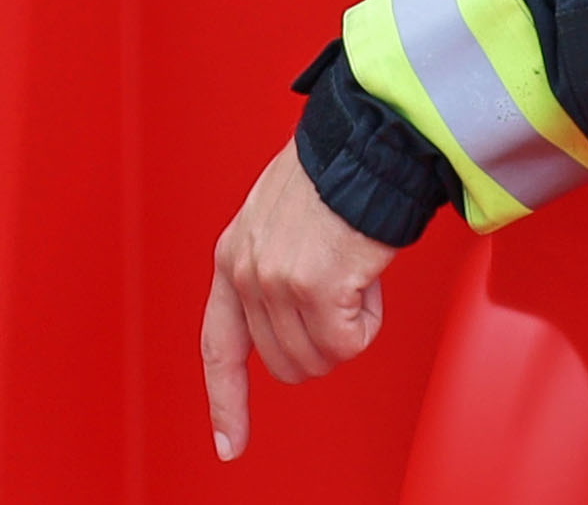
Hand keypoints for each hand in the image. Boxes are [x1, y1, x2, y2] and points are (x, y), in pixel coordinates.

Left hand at [201, 141, 398, 459]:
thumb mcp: (274, 221)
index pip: (218, 346)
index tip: (229, 444)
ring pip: (319, 359)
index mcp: (232, 258)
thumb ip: (267, 271)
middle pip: (284, 365)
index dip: (226, 402)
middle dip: (321, 342)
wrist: (364, 144)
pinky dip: (369, 319)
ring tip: (352, 274)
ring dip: (348, 327)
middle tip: (341, 294)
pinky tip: (366, 277)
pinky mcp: (314, 289)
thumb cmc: (333, 176)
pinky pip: (349, 345)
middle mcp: (246, 273)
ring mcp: (276, 283)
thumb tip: (285, 326)